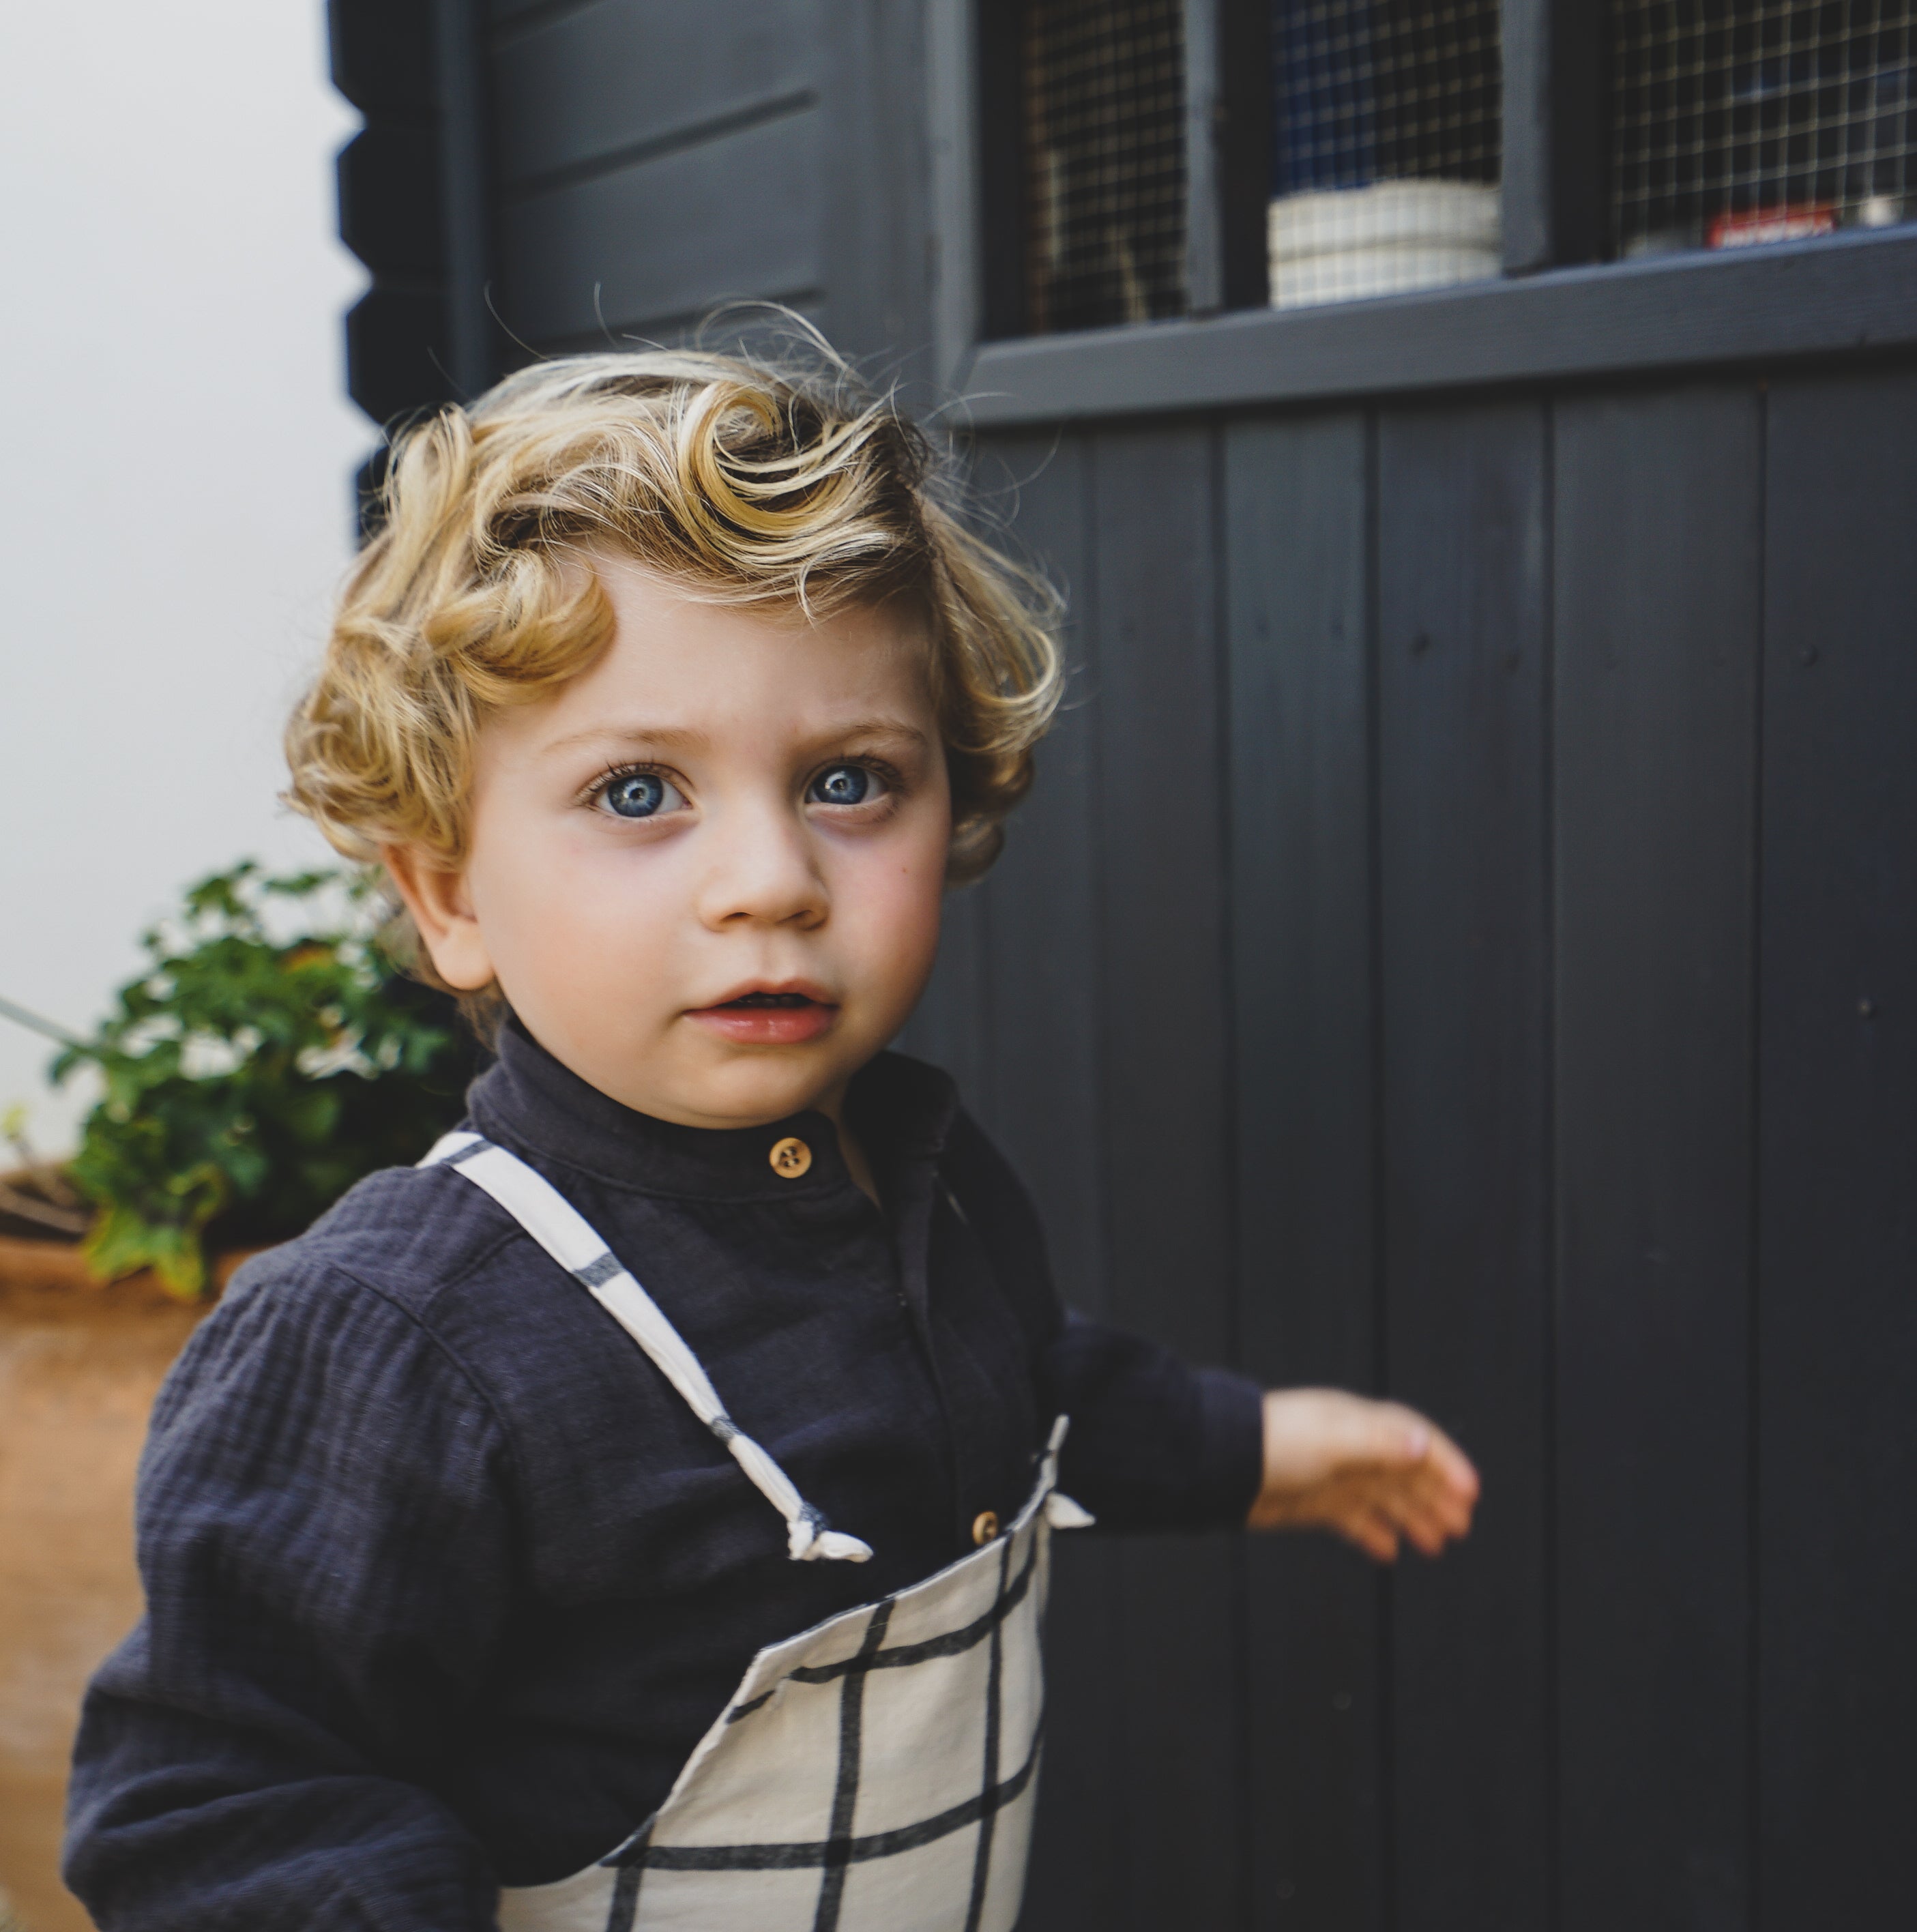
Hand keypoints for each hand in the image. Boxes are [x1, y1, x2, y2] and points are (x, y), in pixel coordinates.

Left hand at [1247, 1388, 1478, 1561]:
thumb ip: (1378, 1444)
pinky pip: (1354, 1519)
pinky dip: (1373, 1533)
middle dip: (1434, 1496)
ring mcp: (1332, 1474)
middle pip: (1403, 1472)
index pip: (1413, 1439)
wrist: (1220, 1465)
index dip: (1444, 1464)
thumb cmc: (1270, 1443)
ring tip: (1436, 1542)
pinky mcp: (1314, 1501)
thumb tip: (1421, 1445)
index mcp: (1357, 1424)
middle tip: (1460, 1525)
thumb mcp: (1331, 1440)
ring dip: (1412, 1517)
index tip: (1470, 1492)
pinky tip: (1389, 1551)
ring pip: (1383, 1498)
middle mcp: (1348, 1446)